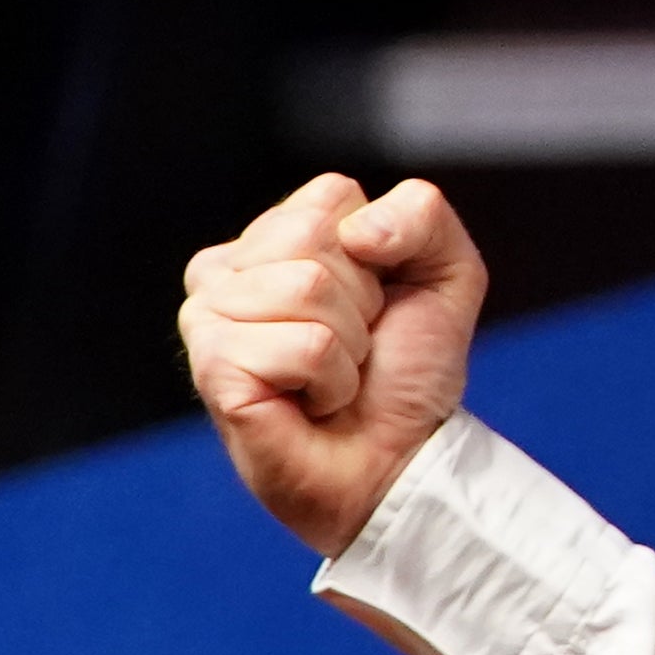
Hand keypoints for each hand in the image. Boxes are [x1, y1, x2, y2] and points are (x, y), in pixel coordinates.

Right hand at [179, 173, 487, 555]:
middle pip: (312, 236)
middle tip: (352, 348)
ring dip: (347, 345)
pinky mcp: (213, 367)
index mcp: (274, 237)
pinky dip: (330, 380)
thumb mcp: (446, 273)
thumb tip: (359, 230)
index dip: (379, 252)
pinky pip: (303, 345)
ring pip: (305, 286)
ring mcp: (208, 317)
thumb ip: (422, 214)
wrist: (398, 461)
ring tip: (331, 377)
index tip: (374, 305)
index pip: (330, 194)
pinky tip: (310, 403)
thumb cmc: (408, 372)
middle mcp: (226, 270)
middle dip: (360, 299)